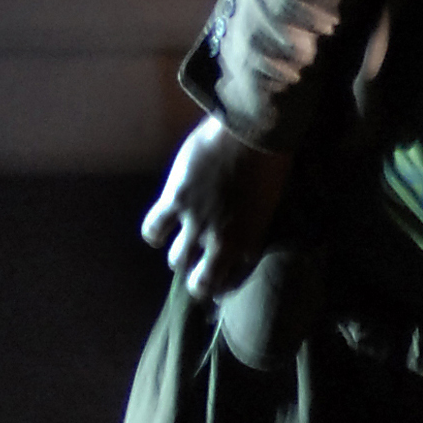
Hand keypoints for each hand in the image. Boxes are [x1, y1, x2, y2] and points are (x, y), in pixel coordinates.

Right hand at [141, 116, 289, 299]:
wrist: (253, 135)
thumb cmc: (269, 164)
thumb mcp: (267, 207)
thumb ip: (251, 228)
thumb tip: (240, 238)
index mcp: (250, 244)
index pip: (231, 282)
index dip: (221, 287)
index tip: (217, 285)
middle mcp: (223, 242)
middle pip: (201, 282)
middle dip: (197, 279)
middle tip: (195, 270)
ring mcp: (198, 223)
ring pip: (176, 259)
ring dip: (177, 257)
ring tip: (177, 250)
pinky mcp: (176, 200)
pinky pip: (153, 229)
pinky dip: (153, 234)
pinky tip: (157, 231)